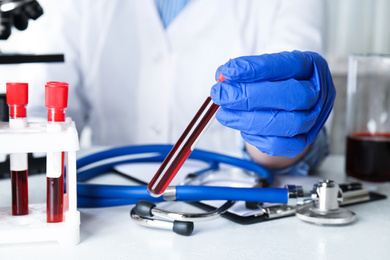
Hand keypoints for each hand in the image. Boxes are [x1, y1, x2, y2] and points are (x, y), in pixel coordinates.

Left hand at [210, 51, 335, 157]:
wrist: (294, 105)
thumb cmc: (278, 81)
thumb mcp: (266, 68)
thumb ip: (247, 71)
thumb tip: (222, 76)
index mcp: (311, 66)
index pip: (286, 65)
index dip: (255, 69)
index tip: (227, 72)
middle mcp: (318, 92)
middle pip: (290, 96)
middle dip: (249, 96)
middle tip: (220, 94)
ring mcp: (314, 119)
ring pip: (286, 123)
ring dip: (248, 120)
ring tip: (224, 114)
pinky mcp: (304, 141)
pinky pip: (283, 145)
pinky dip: (259, 138)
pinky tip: (242, 129)